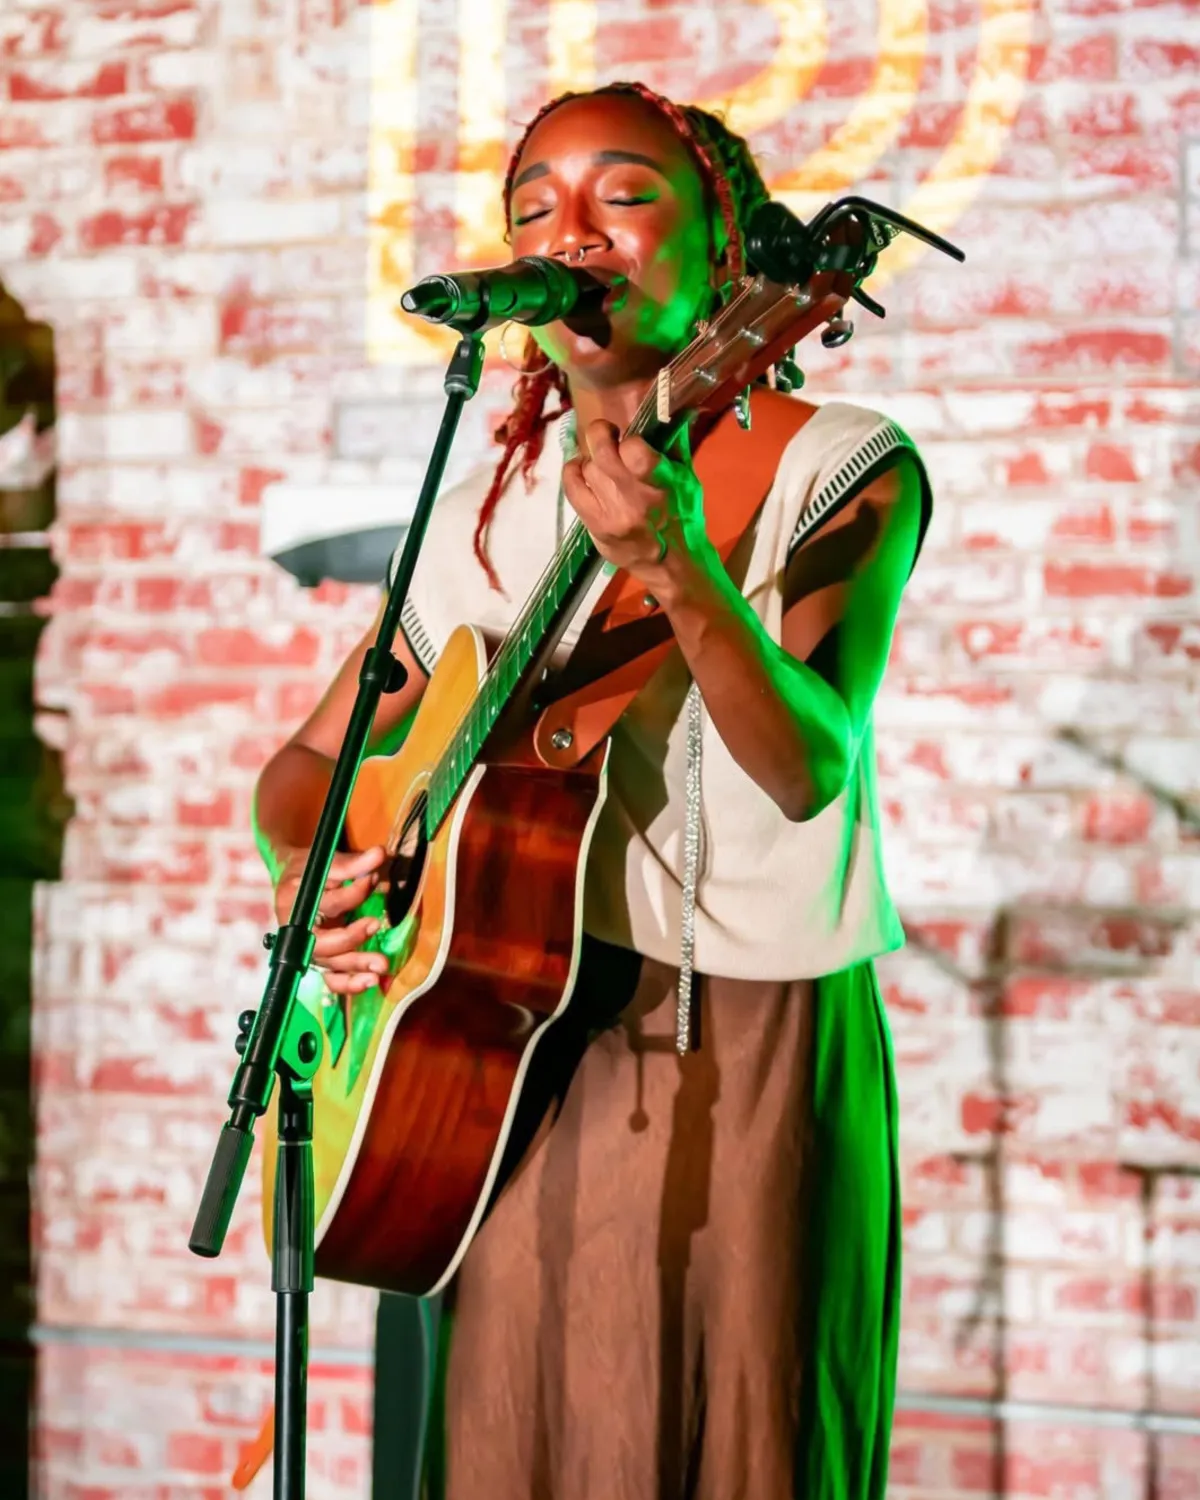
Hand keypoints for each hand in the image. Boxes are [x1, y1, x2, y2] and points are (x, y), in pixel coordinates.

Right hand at [272, 845, 389, 995]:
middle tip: (375, 924)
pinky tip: (369, 982)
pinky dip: (349, 984)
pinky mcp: (318, 962)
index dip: (352, 893)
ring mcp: (306, 950)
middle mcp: (297, 932)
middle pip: (322, 944)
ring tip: (381, 965)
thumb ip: (352, 863)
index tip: (373, 879)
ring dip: (355, 967)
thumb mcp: (324, 860)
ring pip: (329, 965)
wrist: (289, 881)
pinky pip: (331, 980)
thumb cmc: (307, 870)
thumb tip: (380, 854)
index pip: (326, 903)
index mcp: (295, 904)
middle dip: (350, 937)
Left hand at [562, 419, 702, 578]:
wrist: (671, 563)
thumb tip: (671, 409)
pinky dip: (573, 474)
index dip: (628, 437)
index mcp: (660, 482)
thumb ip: (674, 445)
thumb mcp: (687, 478)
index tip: (629, 440)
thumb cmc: (683, 516)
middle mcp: (632, 497)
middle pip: (601, 451)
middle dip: (601, 435)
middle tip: (607, 437)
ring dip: (591, 460)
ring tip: (600, 463)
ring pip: (586, 468)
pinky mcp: (595, 525)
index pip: (633, 446)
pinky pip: (571, 488)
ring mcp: (610, 512)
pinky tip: (582, 472)